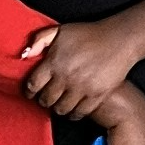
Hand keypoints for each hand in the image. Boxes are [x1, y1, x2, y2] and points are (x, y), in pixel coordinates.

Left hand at [20, 15, 144, 120]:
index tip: (31, 93)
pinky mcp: (96, 96)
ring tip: (59, 104)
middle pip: (46, 100)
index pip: (33, 85)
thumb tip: (25, 55)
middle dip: (43, 100)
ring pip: (61, 109)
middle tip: (46, 98)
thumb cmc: (89, 34)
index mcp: (54, 62)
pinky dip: (74, 114)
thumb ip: (40, 40)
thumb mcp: (61, 30)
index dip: (29, 91)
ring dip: (57, 108)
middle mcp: (66, 77)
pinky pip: (79, 113)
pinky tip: (73, 109)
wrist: (119, 40)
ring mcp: (82, 88)